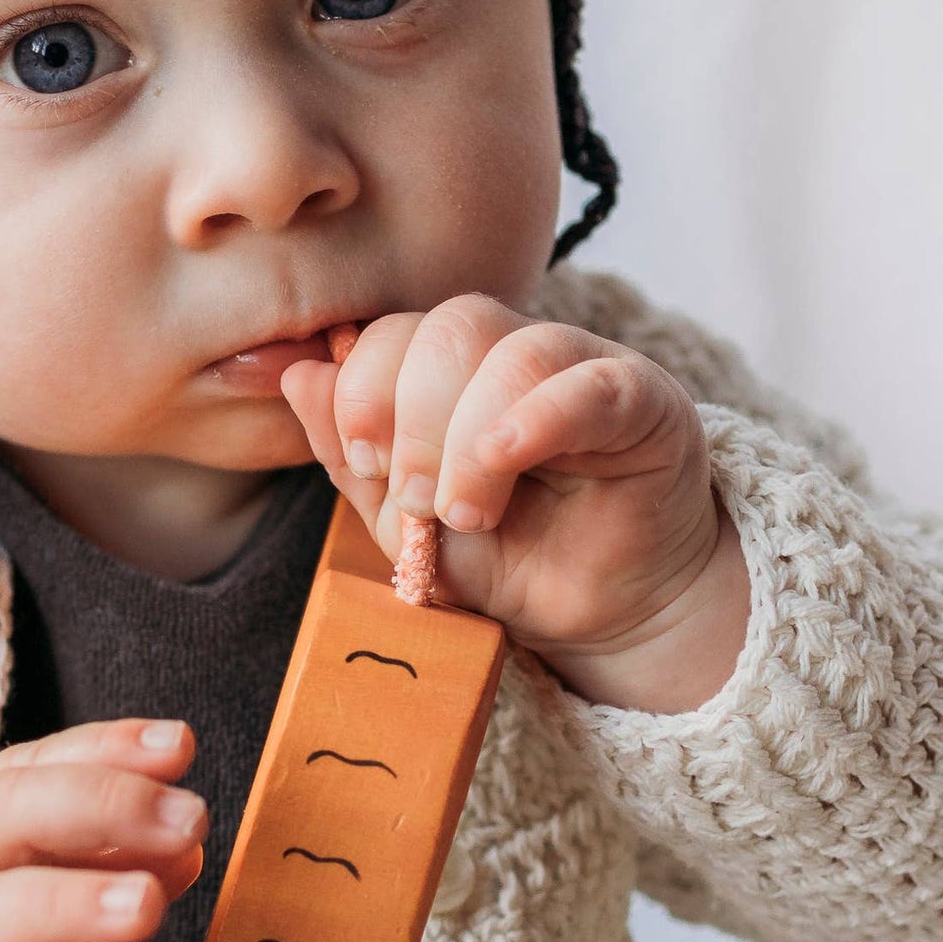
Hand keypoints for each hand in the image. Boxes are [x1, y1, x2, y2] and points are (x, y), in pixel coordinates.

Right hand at [0, 718, 207, 941]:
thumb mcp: (6, 890)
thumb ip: (90, 865)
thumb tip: (188, 847)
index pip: (33, 768)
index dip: (106, 751)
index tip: (180, 746)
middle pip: (5, 813)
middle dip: (99, 806)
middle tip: (186, 819)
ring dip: (68, 905)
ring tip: (146, 908)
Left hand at [279, 296, 751, 713]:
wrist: (600, 613)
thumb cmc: (506, 558)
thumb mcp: (406, 519)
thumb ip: (349, 452)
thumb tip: (298, 373)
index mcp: (453, 367)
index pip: (394, 331)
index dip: (364, 390)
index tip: (363, 464)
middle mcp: (516, 349)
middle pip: (449, 328)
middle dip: (413, 418)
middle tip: (421, 502)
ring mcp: (584, 366)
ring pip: (515, 352)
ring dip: (471, 439)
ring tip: (468, 513)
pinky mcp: (644, 399)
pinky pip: (589, 383)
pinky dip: (537, 417)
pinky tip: (506, 458)